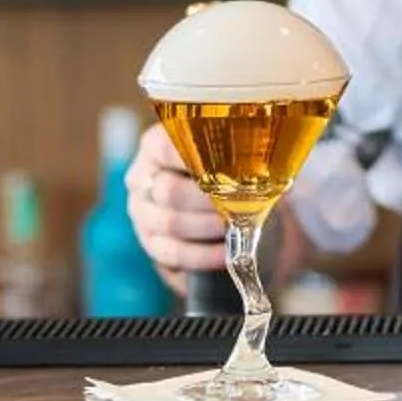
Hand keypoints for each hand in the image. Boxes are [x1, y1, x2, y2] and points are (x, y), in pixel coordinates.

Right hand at [127, 126, 225, 283]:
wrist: (234, 214)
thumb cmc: (235, 178)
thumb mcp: (236, 160)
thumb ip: (239, 157)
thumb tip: (258, 163)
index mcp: (157, 145)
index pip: (167, 148)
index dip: (197, 158)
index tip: (227, 167)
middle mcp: (143, 177)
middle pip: (169, 190)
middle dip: (209, 200)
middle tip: (240, 203)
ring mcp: (142, 213)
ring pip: (170, 222)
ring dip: (208, 227)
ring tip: (237, 226)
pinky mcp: (151, 244)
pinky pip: (172, 252)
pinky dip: (203, 255)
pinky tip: (226, 253)